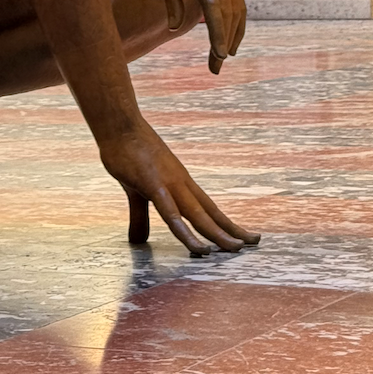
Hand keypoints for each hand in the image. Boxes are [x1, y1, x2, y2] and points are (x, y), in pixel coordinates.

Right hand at [101, 119, 260, 254]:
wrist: (118, 124)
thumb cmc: (127, 153)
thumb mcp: (135, 190)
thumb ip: (140, 216)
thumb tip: (139, 240)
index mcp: (180, 184)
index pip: (209, 208)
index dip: (226, 224)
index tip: (245, 237)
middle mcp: (181, 184)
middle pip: (210, 213)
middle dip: (230, 231)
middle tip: (254, 244)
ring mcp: (169, 183)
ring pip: (197, 215)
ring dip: (215, 234)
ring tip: (233, 250)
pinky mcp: (153, 184)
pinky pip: (171, 213)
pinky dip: (184, 231)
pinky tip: (195, 246)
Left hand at [158, 0, 246, 72]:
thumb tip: (173, 28)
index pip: (213, 10)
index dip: (217, 34)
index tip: (220, 55)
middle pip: (227, 17)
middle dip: (222, 45)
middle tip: (215, 69)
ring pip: (237, 13)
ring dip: (232, 38)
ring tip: (222, 59)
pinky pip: (240, 5)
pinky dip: (238, 24)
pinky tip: (233, 40)